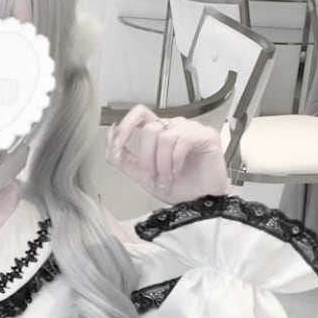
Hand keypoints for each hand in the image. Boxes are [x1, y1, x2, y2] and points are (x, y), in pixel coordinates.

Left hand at [106, 105, 229, 204]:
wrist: (199, 203)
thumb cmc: (176, 187)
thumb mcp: (140, 175)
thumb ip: (122, 158)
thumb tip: (111, 135)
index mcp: (158, 132)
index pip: (139, 114)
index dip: (125, 127)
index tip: (117, 148)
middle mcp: (174, 127)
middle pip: (149, 129)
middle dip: (146, 159)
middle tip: (151, 177)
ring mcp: (191, 129)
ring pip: (164, 136)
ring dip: (162, 164)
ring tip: (167, 180)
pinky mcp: (206, 135)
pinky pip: (182, 140)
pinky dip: (175, 160)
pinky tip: (178, 171)